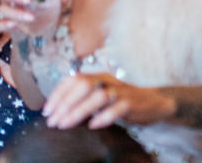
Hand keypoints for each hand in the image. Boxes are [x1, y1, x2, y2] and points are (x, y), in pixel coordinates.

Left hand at [43, 73, 174, 129]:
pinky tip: (93, 126)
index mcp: (99, 76)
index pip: (74, 79)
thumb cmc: (122, 100)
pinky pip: (118, 108)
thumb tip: (57, 110)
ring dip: (79, 111)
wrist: (154, 101)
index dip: (58, 94)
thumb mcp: (101, 95)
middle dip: (65, 103)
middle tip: (53, 121)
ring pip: (99, 96)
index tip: (46, 111)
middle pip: (84, 85)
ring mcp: (122, 90)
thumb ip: (84, 98)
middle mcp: (109, 80)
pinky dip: (104, 117)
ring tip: (65, 125)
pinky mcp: (133, 103)